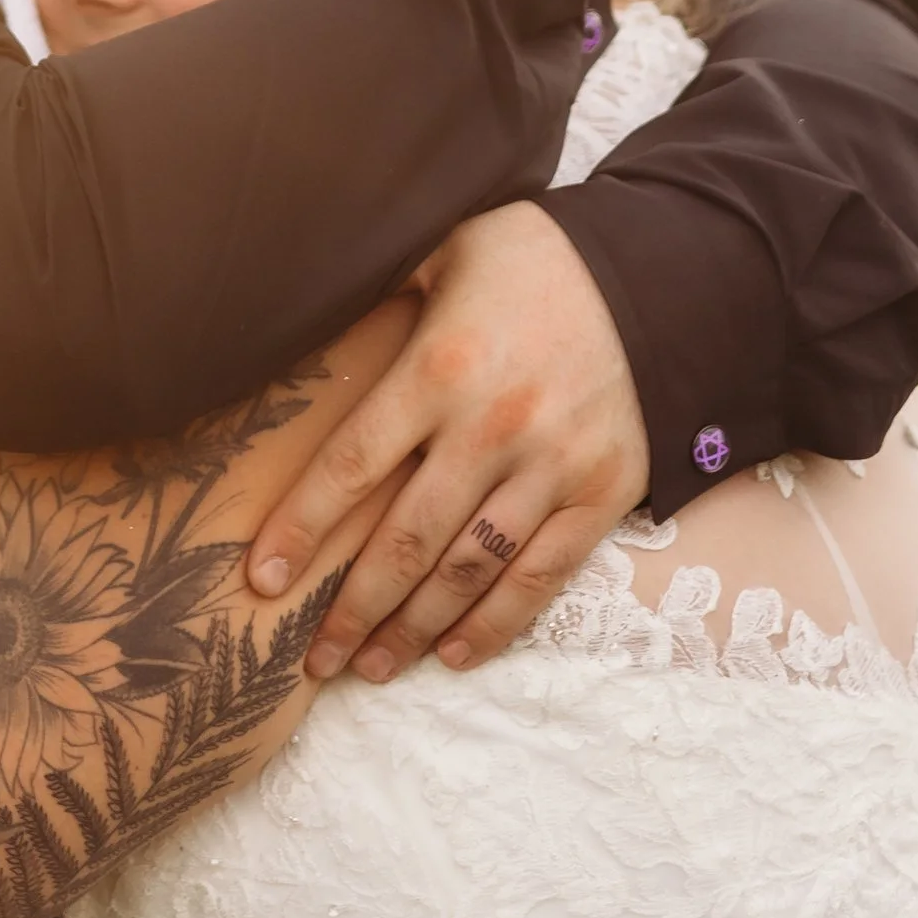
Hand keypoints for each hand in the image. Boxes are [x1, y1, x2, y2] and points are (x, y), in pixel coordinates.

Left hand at [245, 201, 646, 679]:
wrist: (657, 274)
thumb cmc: (531, 258)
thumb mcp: (443, 249)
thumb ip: (379, 293)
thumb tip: (299, 316)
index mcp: (440, 366)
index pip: (353, 464)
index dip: (303, 528)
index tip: (261, 578)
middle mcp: (492, 426)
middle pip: (406, 539)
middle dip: (352, 607)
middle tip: (312, 660)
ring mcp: (552, 466)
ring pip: (470, 570)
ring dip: (415, 628)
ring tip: (372, 667)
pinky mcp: (601, 492)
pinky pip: (542, 575)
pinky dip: (497, 623)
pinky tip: (455, 653)